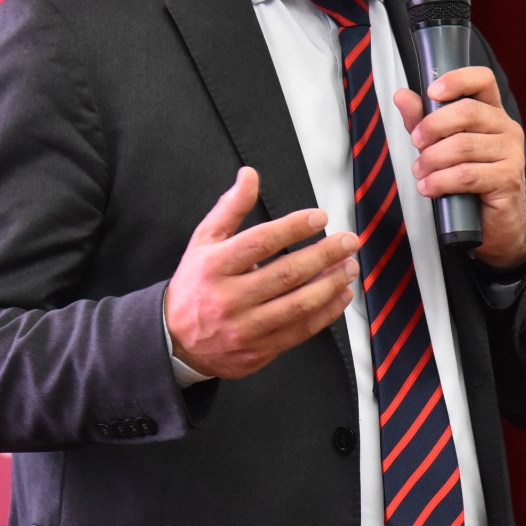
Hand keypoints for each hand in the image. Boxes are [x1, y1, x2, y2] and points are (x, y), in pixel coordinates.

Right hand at [164, 167, 358, 378]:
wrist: (176, 340)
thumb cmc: (196, 282)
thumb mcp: (204, 241)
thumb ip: (230, 208)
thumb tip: (250, 175)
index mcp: (214, 266)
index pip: (260, 243)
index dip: (293, 228)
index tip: (320, 218)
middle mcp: (229, 298)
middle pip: (285, 275)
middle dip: (323, 255)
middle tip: (349, 242)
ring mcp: (245, 328)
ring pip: (297, 306)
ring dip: (330, 285)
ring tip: (350, 267)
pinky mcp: (259, 351)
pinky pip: (300, 332)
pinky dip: (326, 314)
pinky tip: (340, 296)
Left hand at [394, 68, 525, 268]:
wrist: (494, 225)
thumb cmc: (469, 181)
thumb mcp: (440, 146)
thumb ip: (422, 120)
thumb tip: (402, 96)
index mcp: (491, 112)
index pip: (483, 80)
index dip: (457, 80)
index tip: (432, 92)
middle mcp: (506, 128)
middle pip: (468, 112)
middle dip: (432, 127)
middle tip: (416, 144)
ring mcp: (512, 153)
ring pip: (463, 146)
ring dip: (432, 159)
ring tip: (420, 172)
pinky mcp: (508, 179)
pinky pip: (467, 175)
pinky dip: (441, 181)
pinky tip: (429, 188)